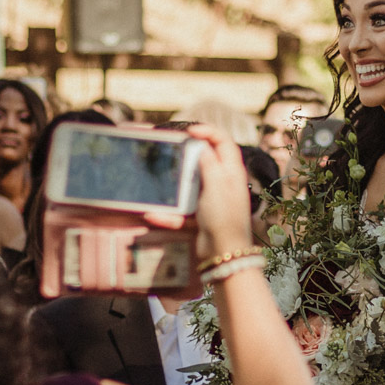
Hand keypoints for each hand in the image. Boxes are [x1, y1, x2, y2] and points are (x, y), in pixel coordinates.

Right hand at [142, 124, 253, 258]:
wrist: (224, 253)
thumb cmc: (224, 218)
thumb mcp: (216, 186)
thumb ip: (209, 163)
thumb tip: (203, 145)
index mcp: (232, 172)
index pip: (224, 143)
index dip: (209, 132)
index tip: (189, 130)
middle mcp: (222, 183)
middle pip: (205, 161)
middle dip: (188, 157)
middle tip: (172, 152)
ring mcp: (211, 200)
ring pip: (189, 186)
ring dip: (174, 187)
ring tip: (159, 183)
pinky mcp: (200, 215)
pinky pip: (181, 210)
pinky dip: (169, 214)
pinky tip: (153, 216)